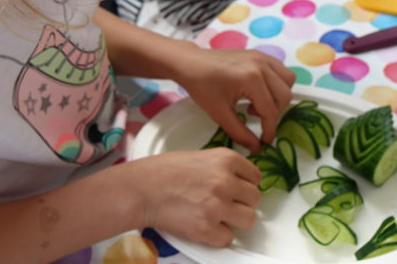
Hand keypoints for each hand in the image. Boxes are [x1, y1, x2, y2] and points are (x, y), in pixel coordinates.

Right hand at [132, 148, 260, 246]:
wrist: (141, 189)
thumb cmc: (163, 171)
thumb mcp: (199, 156)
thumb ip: (222, 168)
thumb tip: (238, 181)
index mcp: (225, 159)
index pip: (256, 176)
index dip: (245, 184)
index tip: (237, 189)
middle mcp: (225, 181)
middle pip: (254, 198)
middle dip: (241, 202)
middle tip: (224, 203)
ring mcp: (217, 206)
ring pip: (249, 219)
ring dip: (235, 220)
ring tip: (217, 216)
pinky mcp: (206, 229)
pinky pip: (228, 239)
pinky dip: (218, 236)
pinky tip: (206, 226)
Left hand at [172, 46, 295, 150]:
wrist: (190, 63)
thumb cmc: (202, 87)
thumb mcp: (220, 113)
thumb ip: (240, 133)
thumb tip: (257, 149)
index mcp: (252, 79)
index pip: (270, 111)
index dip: (269, 130)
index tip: (264, 141)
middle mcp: (262, 65)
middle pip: (284, 95)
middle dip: (274, 112)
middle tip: (253, 116)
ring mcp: (262, 57)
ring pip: (288, 80)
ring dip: (278, 96)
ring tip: (257, 102)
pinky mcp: (260, 54)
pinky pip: (280, 69)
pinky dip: (276, 83)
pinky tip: (257, 90)